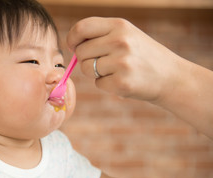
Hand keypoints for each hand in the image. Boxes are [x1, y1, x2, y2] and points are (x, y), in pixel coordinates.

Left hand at [66, 17, 182, 103]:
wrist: (171, 77)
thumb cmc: (143, 56)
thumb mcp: (127, 35)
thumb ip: (101, 35)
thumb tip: (72, 45)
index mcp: (119, 26)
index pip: (82, 27)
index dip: (72, 38)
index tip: (73, 46)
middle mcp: (120, 41)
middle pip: (81, 52)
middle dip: (86, 59)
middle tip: (103, 62)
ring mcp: (121, 63)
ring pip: (86, 69)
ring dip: (95, 73)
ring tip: (114, 71)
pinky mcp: (122, 83)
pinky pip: (98, 84)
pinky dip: (106, 85)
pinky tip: (122, 80)